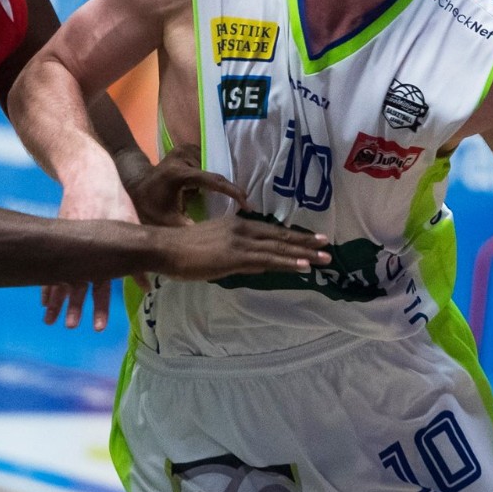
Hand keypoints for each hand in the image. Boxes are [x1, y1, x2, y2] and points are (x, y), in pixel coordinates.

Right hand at [41, 174, 140, 332]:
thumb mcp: (131, 224)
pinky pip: (50, 266)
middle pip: (78, 284)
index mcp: (104, 249)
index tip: (98, 326)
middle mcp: (84, 250)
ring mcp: (68, 244)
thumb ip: (137, 257)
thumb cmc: (114, 199)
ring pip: (59, 277)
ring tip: (49, 321)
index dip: (100, 305)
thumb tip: (148, 285)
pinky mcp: (58, 238)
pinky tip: (43, 301)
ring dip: (56, 301)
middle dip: (74, 307)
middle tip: (72, 326)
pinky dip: (46, 283)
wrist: (89, 175)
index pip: (103, 284)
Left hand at [123, 144, 245, 225]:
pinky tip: (209, 192)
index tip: (247, 204)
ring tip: (227, 202)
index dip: (233, 192)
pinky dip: (210, 180)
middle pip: (213, 177)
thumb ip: (188, 230)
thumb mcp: (166, 222)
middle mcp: (185, 156)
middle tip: (241, 208)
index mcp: (179, 173)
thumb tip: (212, 243)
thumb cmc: (148, 205)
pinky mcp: (188, 149)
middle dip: (227, 192)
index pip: (213, 181)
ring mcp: (187, 150)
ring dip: (217, 186)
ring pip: (211, 171)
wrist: (135, 183)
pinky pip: (206, 166)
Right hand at [152, 215, 330, 281]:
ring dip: (303, 254)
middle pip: (280, 236)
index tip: (311, 239)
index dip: (293, 236)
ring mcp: (240, 242)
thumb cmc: (184, 250)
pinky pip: (267, 260)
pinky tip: (303, 266)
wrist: (165, 248)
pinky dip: (287, 262)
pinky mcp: (235, 256)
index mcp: (237, 225)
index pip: (271, 231)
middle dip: (305, 242)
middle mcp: (242, 229)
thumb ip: (237, 253)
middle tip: (327, 246)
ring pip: (278, 248)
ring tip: (323, 259)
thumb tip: (257, 263)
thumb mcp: (215, 247)